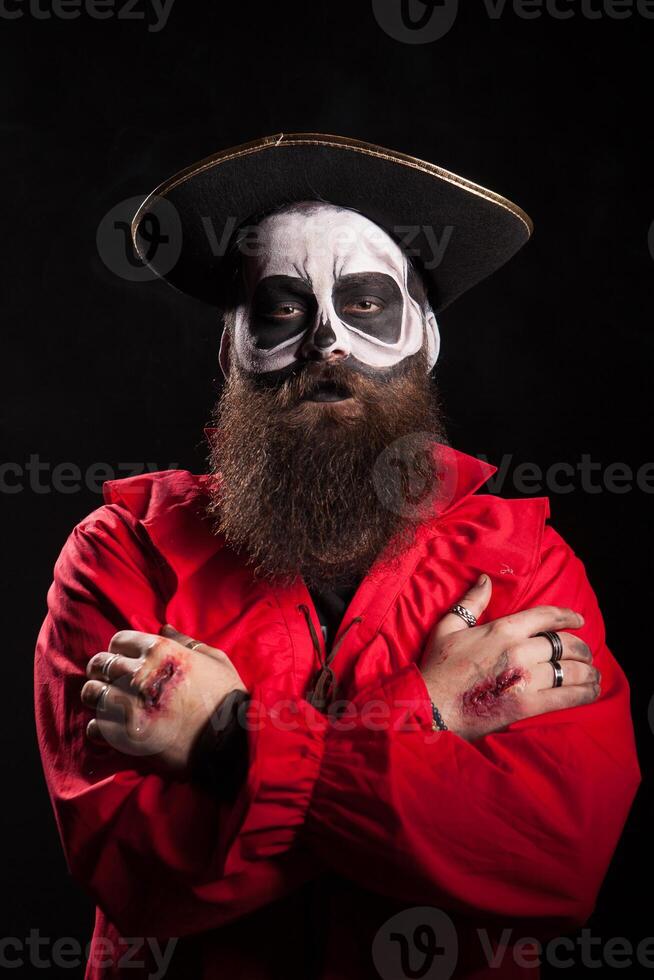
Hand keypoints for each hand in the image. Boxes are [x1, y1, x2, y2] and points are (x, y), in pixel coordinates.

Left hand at [81, 625, 246, 773]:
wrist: (231, 742)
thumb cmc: (226, 698)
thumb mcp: (214, 659)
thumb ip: (185, 641)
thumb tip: (163, 628)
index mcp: (161, 650)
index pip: (119, 640)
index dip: (119, 650)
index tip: (123, 660)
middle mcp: (140, 673)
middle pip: (100, 664)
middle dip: (101, 671)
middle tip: (108, 682)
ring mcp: (131, 705)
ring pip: (92, 693)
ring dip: (97, 697)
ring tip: (106, 704)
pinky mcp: (126, 735)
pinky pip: (95, 725)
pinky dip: (99, 727)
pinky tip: (110, 728)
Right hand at [419, 575, 600, 740]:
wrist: (430, 706)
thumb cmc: (436, 667)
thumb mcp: (448, 628)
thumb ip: (471, 603)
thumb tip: (486, 579)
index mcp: (502, 630)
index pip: (545, 616)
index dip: (567, 616)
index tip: (579, 619)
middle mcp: (519, 651)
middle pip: (564, 644)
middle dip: (580, 648)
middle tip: (585, 653)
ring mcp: (525, 678)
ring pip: (570, 669)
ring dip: (587, 671)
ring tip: (593, 673)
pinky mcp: (527, 705)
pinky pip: (566, 696)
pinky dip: (585, 693)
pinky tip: (592, 691)